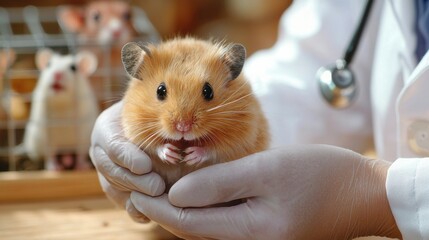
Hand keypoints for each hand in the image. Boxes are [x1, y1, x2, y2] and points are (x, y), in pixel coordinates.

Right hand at [89, 101, 164, 222]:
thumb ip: (158, 127)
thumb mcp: (154, 114)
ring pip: (113, 188)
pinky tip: (147, 214)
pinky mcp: (114, 186)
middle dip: (135, 181)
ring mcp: (105, 170)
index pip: (113, 146)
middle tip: (158, 187)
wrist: (148, 121)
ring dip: (135, 196)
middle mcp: (101, 151)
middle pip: (112, 170)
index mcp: (106, 128)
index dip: (128, 158)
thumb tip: (172, 145)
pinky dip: (134, 209)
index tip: (145, 166)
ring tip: (157, 198)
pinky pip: (119, 201)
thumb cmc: (155, 114)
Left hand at [130, 145, 401, 238]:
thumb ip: (219, 183)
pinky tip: (194, 190)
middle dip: (163, 211)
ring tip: (158, 188)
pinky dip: (204, 207)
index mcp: (250, 232)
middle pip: (194, 229)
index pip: (188, 224)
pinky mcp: (264, 230)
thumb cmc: (320, 175)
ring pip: (207, 226)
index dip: (157, 209)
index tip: (133, 193)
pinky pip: (224, 222)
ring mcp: (258, 239)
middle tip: (139, 189)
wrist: (362, 193)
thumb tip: (175, 194)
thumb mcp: (267, 170)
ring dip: (182, 209)